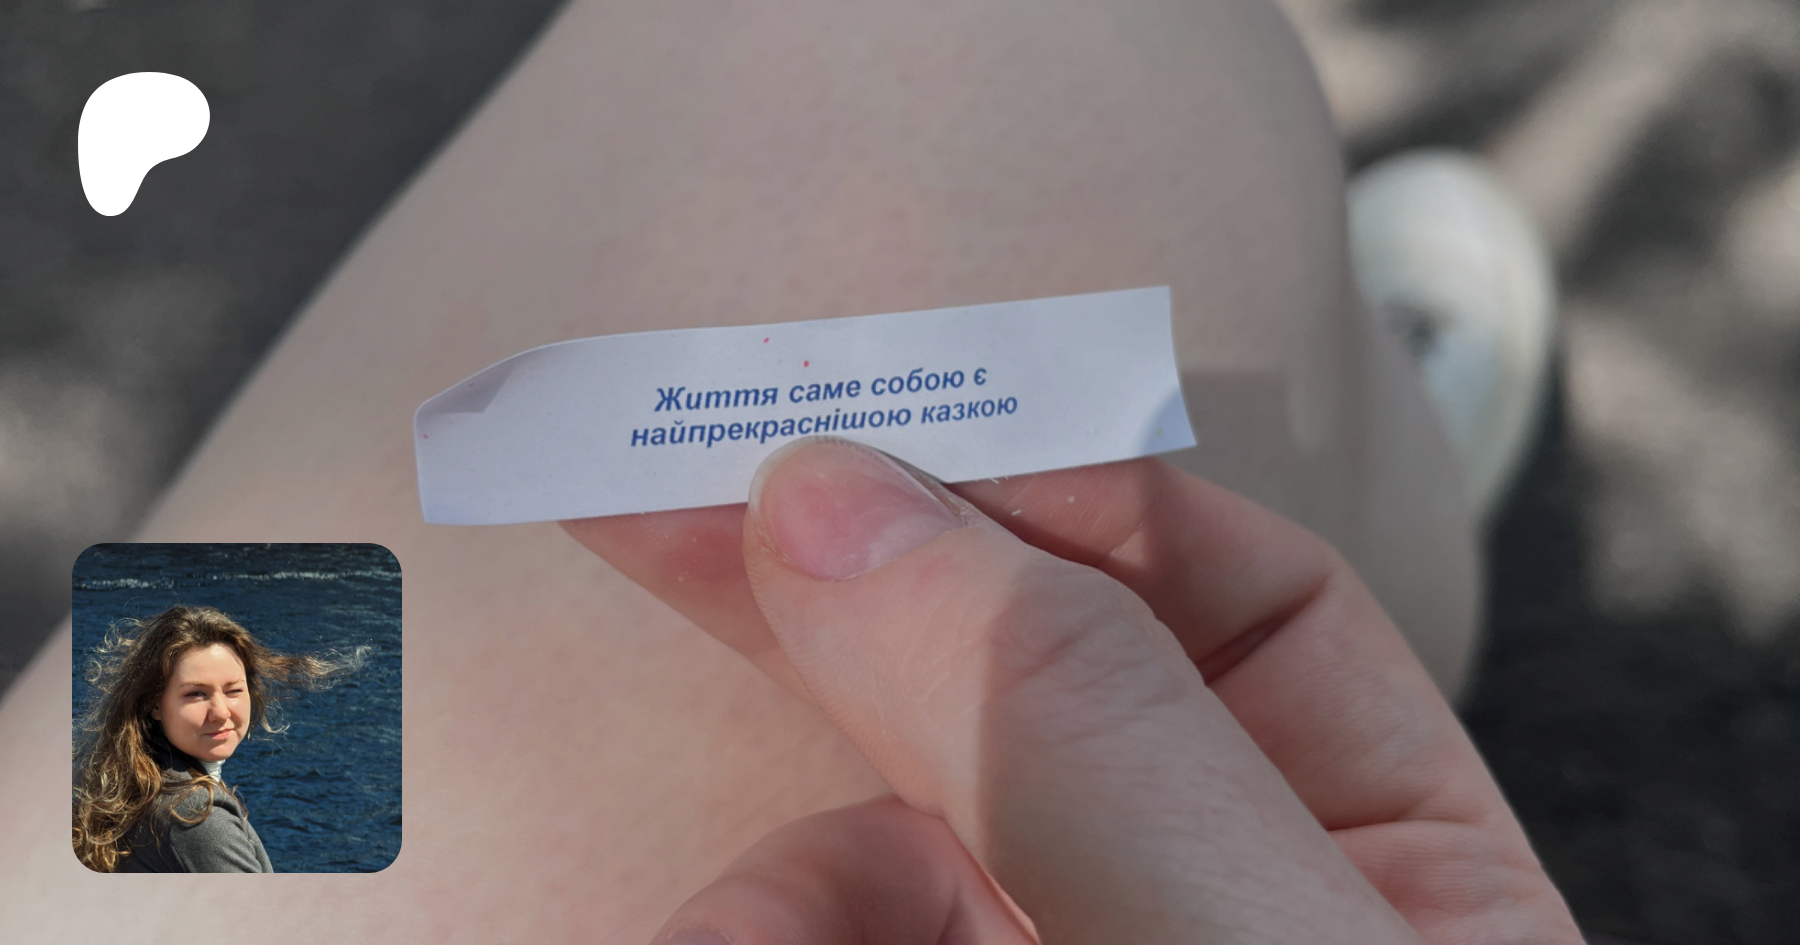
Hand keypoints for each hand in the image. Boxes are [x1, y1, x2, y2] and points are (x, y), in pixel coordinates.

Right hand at [563, 437, 1583, 944]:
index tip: (867, 449)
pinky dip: (740, 936)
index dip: (1058, 495)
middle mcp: (1216, 907)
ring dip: (762, 886)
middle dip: (834, 597)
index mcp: (1387, 865)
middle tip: (630, 493)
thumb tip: (839, 497)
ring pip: (877, 850)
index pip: (1239, 602)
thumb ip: (1077, 728)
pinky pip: (813, 936)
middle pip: (1016, 688)